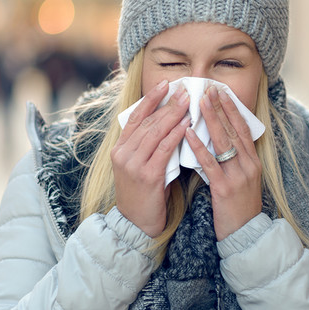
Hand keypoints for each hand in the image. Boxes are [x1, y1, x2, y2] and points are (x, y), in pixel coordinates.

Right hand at [111, 80, 189, 237]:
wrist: (136, 225)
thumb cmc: (143, 194)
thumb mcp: (140, 166)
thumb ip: (148, 147)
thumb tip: (168, 122)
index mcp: (120, 149)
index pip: (135, 117)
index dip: (150, 99)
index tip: (164, 84)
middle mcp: (123, 154)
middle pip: (147, 122)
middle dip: (167, 104)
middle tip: (184, 90)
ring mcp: (133, 165)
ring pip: (155, 132)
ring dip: (173, 115)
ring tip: (188, 102)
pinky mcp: (147, 176)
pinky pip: (164, 149)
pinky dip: (176, 135)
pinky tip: (187, 125)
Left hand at [185, 86, 262, 240]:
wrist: (246, 236)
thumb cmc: (240, 209)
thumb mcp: (242, 181)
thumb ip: (234, 161)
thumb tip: (219, 141)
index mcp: (253, 162)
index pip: (243, 129)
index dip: (232, 109)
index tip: (221, 92)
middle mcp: (249, 165)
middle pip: (234, 130)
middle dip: (221, 108)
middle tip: (209, 88)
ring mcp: (238, 176)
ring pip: (223, 142)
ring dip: (210, 120)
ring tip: (199, 103)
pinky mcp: (225, 189)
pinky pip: (210, 163)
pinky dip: (198, 147)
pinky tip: (187, 134)